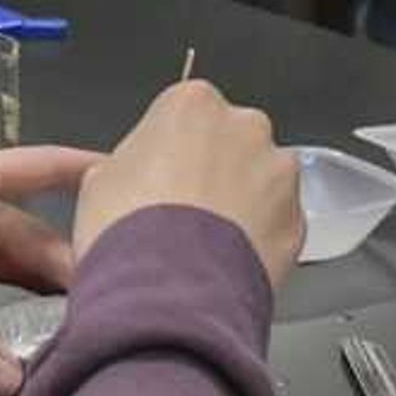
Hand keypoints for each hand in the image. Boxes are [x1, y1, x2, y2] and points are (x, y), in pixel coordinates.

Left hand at [0, 145, 97, 395]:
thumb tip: (12, 381)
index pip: (39, 167)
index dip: (85, 170)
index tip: (136, 173)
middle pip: (33, 232)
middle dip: (72, 259)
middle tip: (122, 295)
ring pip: (12, 265)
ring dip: (43, 290)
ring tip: (92, 318)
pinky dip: (10, 307)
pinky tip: (39, 331)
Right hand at [74, 80, 303, 288]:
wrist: (169, 293)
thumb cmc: (132, 232)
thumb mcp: (98, 181)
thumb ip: (127, 163)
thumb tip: (128, 177)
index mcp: (193, 103)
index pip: (185, 114)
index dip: (168, 151)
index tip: (158, 176)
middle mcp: (245, 127)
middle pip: (230, 142)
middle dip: (213, 171)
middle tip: (182, 212)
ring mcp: (277, 173)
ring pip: (261, 181)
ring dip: (241, 204)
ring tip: (204, 245)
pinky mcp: (297, 220)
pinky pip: (277, 224)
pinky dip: (258, 240)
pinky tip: (226, 263)